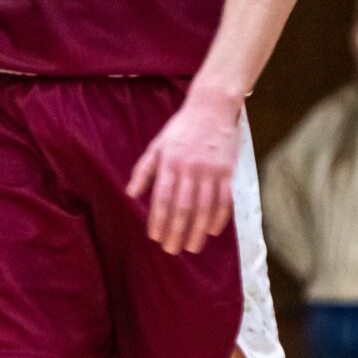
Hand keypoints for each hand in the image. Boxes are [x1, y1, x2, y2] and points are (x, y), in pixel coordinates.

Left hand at [126, 86, 240, 254]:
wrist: (212, 107)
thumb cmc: (181, 128)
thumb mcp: (158, 144)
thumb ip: (144, 169)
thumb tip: (130, 194)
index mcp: (170, 161)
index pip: (162, 197)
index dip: (158, 219)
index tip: (154, 237)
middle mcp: (190, 167)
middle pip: (183, 206)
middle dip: (176, 231)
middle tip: (171, 250)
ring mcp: (210, 170)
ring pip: (204, 207)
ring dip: (197, 231)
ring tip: (192, 247)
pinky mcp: (227, 171)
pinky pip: (224, 200)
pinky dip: (219, 218)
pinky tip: (212, 231)